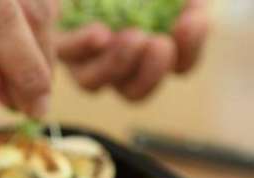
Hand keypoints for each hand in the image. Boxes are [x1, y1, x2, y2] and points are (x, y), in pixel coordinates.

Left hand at [55, 0, 207, 100]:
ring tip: (134, 37)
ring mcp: (82, 56)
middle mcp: (115, 61)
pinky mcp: (56, 40)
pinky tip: (100, 34)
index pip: (178, 66)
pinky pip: (68, 55)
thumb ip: (185, 1)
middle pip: (134, 91)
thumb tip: (197, 10)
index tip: (192, 21)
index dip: (190, 50)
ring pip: (94, 83)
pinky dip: (85, 46)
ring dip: (118, 64)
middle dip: (152, 72)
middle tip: (160, 45)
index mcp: (150, 49)